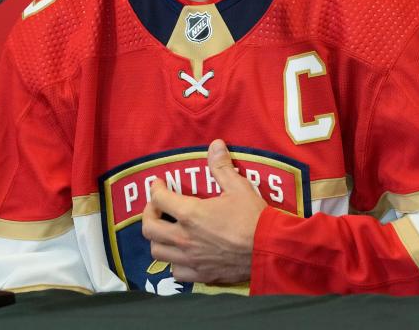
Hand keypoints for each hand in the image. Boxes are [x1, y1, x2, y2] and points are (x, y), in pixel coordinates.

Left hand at [141, 139, 266, 284]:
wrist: (270, 249)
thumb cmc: (253, 217)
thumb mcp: (238, 186)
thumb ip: (221, 166)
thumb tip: (215, 144)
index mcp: (190, 214)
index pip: (158, 198)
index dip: (156, 188)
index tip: (160, 184)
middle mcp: (184, 238)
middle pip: (149, 228)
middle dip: (149, 214)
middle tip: (157, 207)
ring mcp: (190, 259)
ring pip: (157, 252)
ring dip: (158, 239)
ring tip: (166, 230)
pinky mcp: (200, 275)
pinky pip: (175, 272)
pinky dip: (174, 262)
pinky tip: (182, 254)